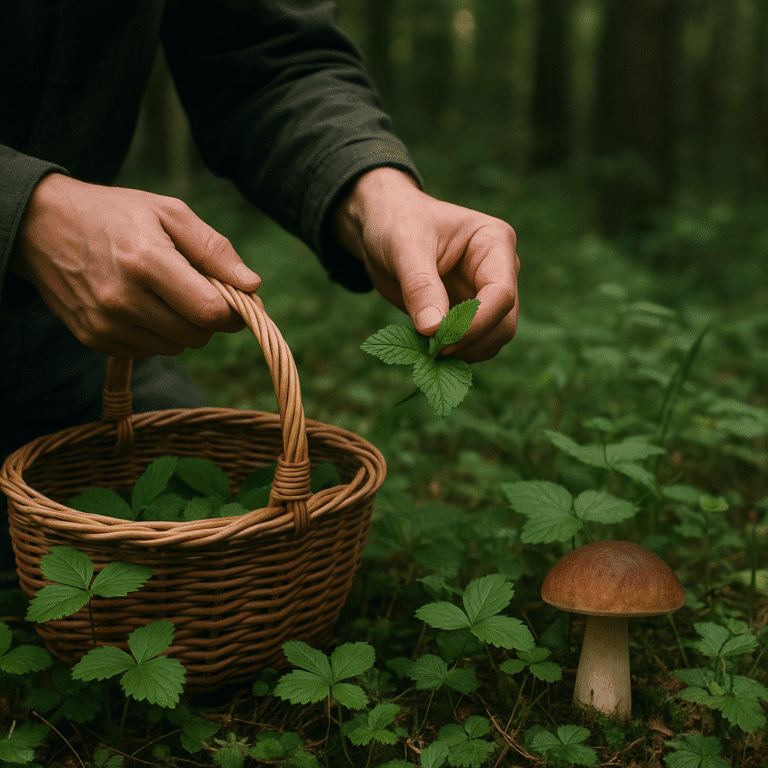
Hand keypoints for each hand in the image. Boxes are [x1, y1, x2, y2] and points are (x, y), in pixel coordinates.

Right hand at [9, 173, 260, 357]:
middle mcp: (124, 299)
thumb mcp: (169, 213)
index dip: (233, 310)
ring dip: (182, 326)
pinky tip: (141, 305)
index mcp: (147, 262)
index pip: (211, 312)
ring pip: (175, 347)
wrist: (41, 225)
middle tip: (196, 288)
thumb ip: (214, 249)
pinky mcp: (93, 338)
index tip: (235, 298)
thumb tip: (252, 285)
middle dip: (208, 317)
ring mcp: (106, 323)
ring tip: (163, 292)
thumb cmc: (114, 214)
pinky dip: (156, 334)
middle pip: (197, 335)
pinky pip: (148, 352)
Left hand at [332, 168, 519, 361]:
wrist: (382, 226)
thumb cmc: (395, 223)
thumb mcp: (403, 246)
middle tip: (430, 349)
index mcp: (494, 243)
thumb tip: (433, 330)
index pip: (501, 293)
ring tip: (425, 346)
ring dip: (464, 352)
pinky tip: (427, 346)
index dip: (475, 322)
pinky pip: (475, 344)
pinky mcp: (471, 314)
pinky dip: (455, 353)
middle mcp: (500, 271)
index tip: (440, 338)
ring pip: (494, 339)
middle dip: (470, 341)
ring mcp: (487, 295)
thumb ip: (420, 286)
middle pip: (504, 322)